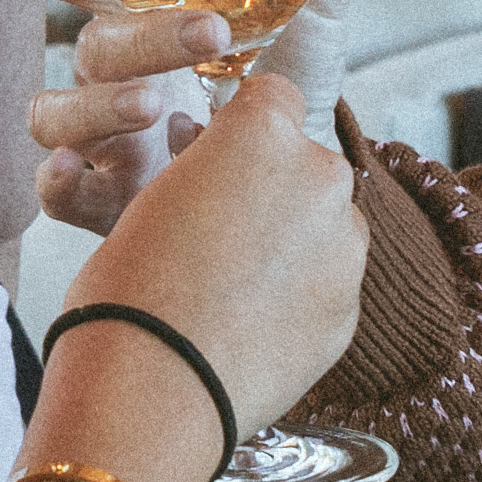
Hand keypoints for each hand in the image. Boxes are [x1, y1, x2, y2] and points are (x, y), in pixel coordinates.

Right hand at [17, 0, 428, 228]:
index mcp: (144, 14)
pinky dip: (62, 186)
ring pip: (56, 115)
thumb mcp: (315, 7)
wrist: (306, 176)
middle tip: (212, 35)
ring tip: (158, 110)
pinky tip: (86, 176)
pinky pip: (60, 194)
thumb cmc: (287, 76)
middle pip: (92, 43)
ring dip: (97, 109)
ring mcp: (105, 136)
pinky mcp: (111, 199)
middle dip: (144, 37)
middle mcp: (113, 72)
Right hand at [46, 57, 358, 478]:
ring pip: (326, 226)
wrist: (151, 385)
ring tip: (235, 288)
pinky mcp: (350, 309)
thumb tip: (225, 178)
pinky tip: (252, 325)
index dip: (245, 128)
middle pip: (307, 164)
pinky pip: (329, 286)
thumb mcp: (152, 197)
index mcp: (262, 132)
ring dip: (295, 244)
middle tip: (223, 232)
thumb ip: (208, 172)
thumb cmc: (131, 285)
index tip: (223, 156)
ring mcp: (343, 245)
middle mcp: (318, 175)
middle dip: (275, 188)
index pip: (274, 96)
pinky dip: (301, 298)